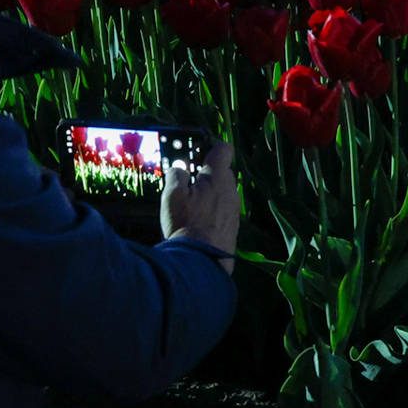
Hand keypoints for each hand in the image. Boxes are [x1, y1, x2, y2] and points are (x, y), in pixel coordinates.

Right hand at [161, 141, 239, 274]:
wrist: (202, 262)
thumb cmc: (186, 223)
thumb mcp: (173, 195)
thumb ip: (177, 175)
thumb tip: (180, 167)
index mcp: (218, 177)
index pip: (223, 149)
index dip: (211, 145)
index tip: (198, 148)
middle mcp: (231, 190)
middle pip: (222, 172)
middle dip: (207, 172)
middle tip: (188, 180)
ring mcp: (234, 209)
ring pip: (223, 192)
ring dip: (210, 192)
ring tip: (191, 203)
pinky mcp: (233, 226)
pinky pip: (224, 209)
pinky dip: (213, 209)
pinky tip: (199, 220)